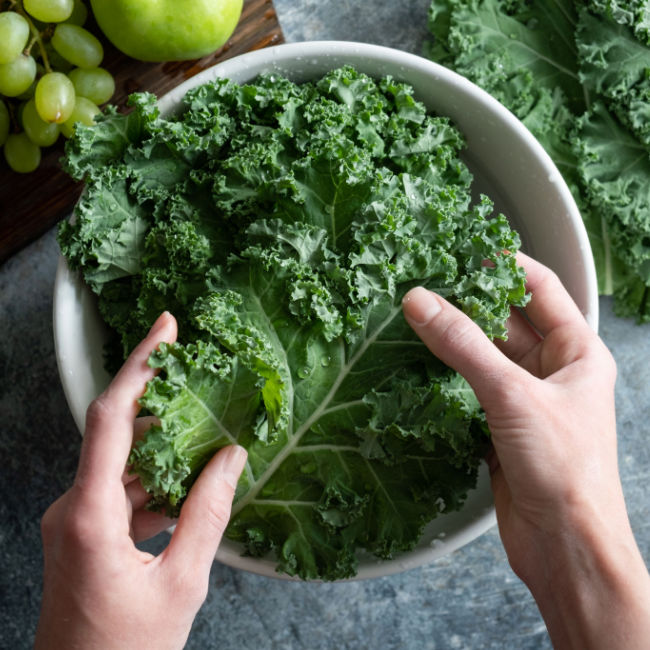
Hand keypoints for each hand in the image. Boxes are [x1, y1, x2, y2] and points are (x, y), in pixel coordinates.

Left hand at [35, 312, 247, 649]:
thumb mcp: (182, 582)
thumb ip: (209, 512)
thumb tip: (232, 457)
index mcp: (88, 516)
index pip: (111, 417)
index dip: (141, 365)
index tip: (166, 328)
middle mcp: (71, 508)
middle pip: (120, 435)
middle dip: (165, 408)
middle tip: (207, 386)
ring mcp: (73, 521)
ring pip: (123, 465)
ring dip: (166, 452)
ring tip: (211, 442)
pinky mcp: (82, 533)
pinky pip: (121, 491)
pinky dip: (156, 484)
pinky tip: (191, 490)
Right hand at [403, 253, 649, 649]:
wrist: (564, 547)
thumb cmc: (566, 471)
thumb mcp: (512, 394)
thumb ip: (462, 345)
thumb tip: (421, 302)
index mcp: (576, 353)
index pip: (540, 288)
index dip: (504, 265)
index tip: (463, 250)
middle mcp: (552, 372)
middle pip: (504, 321)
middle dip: (467, 303)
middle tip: (424, 284)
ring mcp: (524, 400)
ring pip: (482, 356)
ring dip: (451, 341)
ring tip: (412, 318)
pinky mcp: (499, 427)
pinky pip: (468, 389)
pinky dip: (444, 378)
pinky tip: (417, 367)